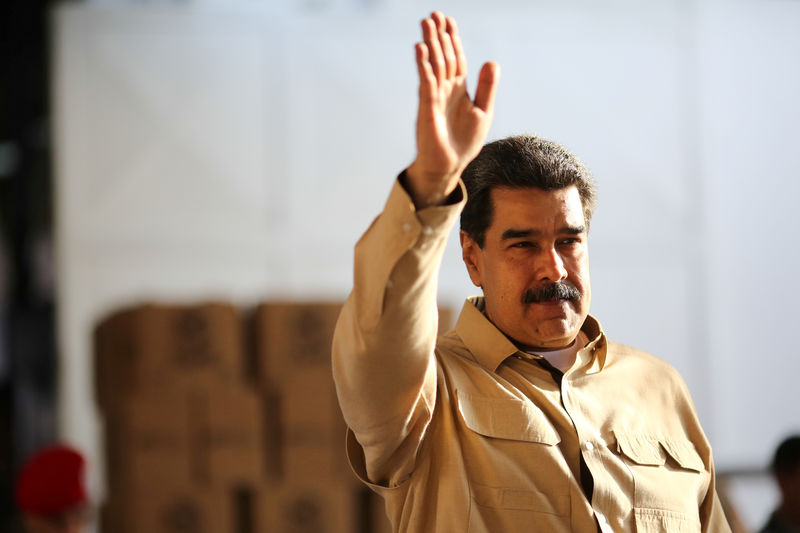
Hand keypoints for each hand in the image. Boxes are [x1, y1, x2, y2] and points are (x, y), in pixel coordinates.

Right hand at [406, 12, 499, 207]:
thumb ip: (487, 87)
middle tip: (434, 14)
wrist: (449, 166)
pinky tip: (421, 50)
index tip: (449, 20)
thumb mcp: (483, 112)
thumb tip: (492, 61)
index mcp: (460, 89)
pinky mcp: (428, 107)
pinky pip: (426, 82)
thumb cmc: (464, 142)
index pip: (456, 58)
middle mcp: (446, 89)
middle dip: (439, 35)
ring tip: (426, 24)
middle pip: (443, 56)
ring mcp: (435, 97)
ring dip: (430, 44)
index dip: (453, 39)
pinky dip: (424, 66)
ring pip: (434, 65)